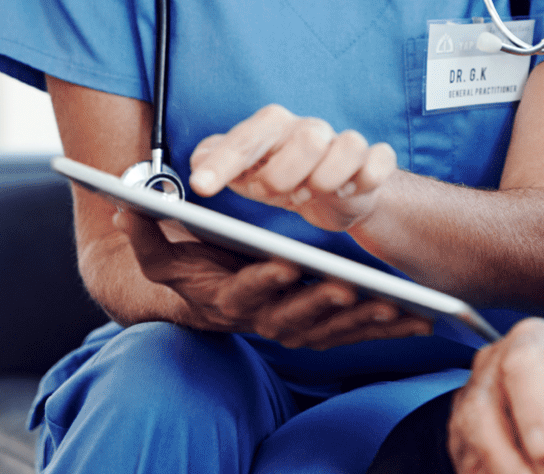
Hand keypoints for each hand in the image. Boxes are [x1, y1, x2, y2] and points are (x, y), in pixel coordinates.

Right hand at [115, 206, 431, 348]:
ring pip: (330, 331)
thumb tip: (125, 206)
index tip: (285, 263)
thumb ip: (147, 232)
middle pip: (294, 318)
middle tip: (349, 286)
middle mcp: (263, 319)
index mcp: (228, 299)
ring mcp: (294, 328)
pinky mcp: (321, 332)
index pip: (244, 293)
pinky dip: (385, 331)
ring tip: (393, 304)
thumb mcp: (165, 253)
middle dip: (322, 304)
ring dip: (361, 323)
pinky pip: (355, 335)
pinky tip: (418, 320)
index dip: (264, 280)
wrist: (206, 300)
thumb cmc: (193, 268)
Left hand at [188, 103, 396, 232]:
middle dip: (284, 177)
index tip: (202, 186)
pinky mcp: (374, 160)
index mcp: (273, 127)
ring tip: (311, 193)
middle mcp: (310, 129)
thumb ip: (215, 162)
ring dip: (327, 180)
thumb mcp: (244, 173)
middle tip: (276, 194)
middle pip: (307, 139)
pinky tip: (348, 192)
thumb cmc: (282, 179)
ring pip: (348, 146)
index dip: (224, 162)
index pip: (247, 137)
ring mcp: (344, 143)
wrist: (332, 195)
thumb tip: (198, 160)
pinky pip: (379, 161)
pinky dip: (365, 179)